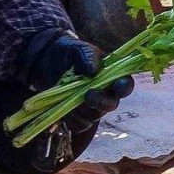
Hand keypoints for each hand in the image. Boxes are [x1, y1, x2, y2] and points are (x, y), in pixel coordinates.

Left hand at [23, 34, 131, 173]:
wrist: (49, 63)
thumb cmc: (70, 54)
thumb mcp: (78, 49)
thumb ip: (88, 56)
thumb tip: (93, 71)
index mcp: (112, 77)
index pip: (125, 85)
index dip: (124, 88)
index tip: (118, 87)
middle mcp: (106, 95)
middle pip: (110, 105)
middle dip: (100, 101)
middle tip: (88, 95)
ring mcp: (92, 108)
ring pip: (93, 116)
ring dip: (81, 109)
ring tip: (68, 94)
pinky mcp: (79, 117)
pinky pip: (79, 125)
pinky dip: (70, 117)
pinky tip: (62, 104)